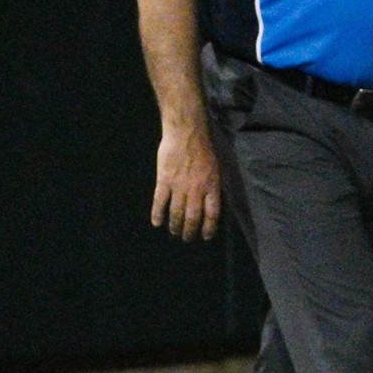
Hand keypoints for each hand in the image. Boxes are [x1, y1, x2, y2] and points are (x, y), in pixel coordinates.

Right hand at [151, 123, 219, 240]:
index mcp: (211, 186)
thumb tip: (210, 204)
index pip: (212, 214)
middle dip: (190, 231)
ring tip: (174, 232)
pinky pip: (160, 201)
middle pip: (193, 217)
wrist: (186, 134)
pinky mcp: (164, 180)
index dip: (209, 228)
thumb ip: (212, 187)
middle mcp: (196, 189)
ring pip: (176, 212)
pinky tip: (157, 223)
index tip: (206, 236)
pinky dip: (158, 214)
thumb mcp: (215, 169)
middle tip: (187, 238)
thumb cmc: (203, 149)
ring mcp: (179, 186)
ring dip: (175, 225)